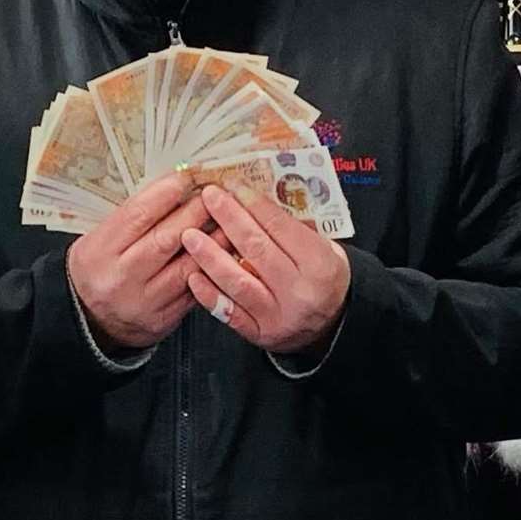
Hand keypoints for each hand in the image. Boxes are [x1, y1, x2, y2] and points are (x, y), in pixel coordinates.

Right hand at [66, 172, 210, 350]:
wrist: (89, 318)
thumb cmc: (99, 268)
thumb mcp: (101, 237)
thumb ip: (135, 217)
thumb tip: (176, 188)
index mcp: (100, 250)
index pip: (138, 214)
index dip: (168, 191)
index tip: (188, 176)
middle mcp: (121, 276)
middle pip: (167, 238)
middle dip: (197, 212)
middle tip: (216, 195)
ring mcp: (144, 301)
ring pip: (187, 267)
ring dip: (214, 241)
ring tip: (229, 221)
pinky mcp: (163, 318)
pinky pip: (195, 290)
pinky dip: (212, 269)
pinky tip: (225, 253)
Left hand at [180, 185, 349, 355]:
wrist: (330, 326)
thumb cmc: (323, 280)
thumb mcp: (325, 249)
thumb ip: (295, 227)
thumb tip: (256, 198)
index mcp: (319, 264)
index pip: (281, 227)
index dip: (254, 203)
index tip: (233, 185)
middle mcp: (299, 291)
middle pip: (256, 248)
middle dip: (229, 219)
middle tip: (209, 198)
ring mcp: (278, 315)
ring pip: (238, 282)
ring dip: (210, 256)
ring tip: (190, 235)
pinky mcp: (259, 333)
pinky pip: (229, 313)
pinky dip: (209, 294)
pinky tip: (193, 275)